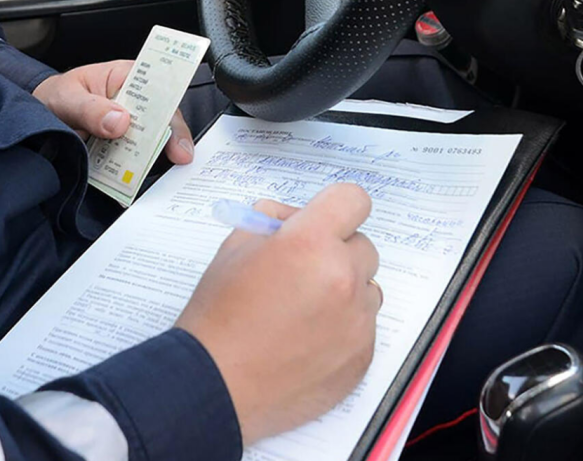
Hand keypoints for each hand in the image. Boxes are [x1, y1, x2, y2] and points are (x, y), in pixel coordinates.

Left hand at [32, 60, 194, 164]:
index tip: (176, 136)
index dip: (172, 114)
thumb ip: (91, 109)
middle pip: (162, 121)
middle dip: (171, 141)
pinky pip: (131, 161)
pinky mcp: (120, 148)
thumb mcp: (68, 98)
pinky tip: (129, 186)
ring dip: (150, 160)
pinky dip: (131, 174)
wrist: (34, 115)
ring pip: (149, 145)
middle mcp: (134, 103)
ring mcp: (129, 127)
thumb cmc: (56, 95)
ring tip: (151, 176)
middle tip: (179, 159)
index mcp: (127, 78)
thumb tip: (120, 121)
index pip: (159, 92)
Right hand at [175, 184, 381, 445]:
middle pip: (362, 247)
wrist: (215, 383)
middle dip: (335, 252)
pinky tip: (305, 341)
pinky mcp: (361, 358)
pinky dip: (341, 329)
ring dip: (343, 291)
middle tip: (300, 271)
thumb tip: (290, 217)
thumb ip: (268, 223)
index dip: (336, 208)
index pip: (353, 200)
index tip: (323, 222)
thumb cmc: (217, 316)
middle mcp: (343, 278)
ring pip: (367, 289)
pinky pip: (363, 329)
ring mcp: (357, 322)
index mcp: (309, 243)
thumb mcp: (232, 249)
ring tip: (302, 311)